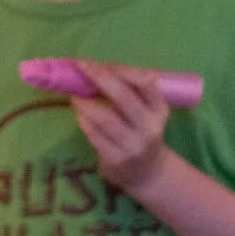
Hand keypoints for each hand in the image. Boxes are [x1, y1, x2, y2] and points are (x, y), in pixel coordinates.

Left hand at [73, 61, 173, 194]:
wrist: (147, 173)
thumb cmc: (141, 131)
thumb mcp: (146, 111)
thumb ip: (129, 91)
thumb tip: (96, 67)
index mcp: (159, 109)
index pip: (145, 82)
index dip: (121, 70)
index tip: (100, 62)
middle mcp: (149, 127)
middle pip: (123, 97)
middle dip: (100, 78)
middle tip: (81, 66)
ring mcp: (133, 145)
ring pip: (105, 117)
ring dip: (85, 101)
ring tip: (74, 93)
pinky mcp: (116, 159)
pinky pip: (94, 134)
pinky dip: (83, 119)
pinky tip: (79, 112)